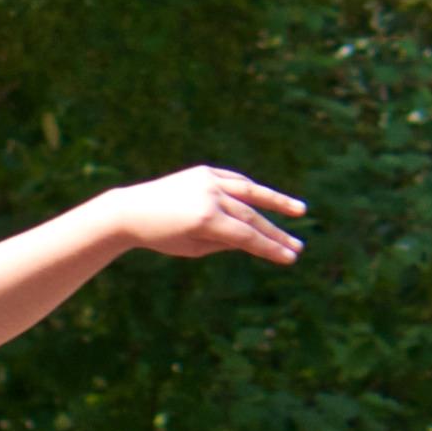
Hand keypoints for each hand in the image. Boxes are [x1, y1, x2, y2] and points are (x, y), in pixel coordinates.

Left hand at [102, 166, 306, 263]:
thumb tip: (252, 239)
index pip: (246, 237)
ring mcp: (208, 181)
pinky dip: (251, 190)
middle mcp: (210, 197)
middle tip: (298, 247)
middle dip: (276, 234)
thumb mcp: (193, 248)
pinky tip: (267, 200)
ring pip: (249, 192)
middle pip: (252, 217)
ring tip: (300, 210)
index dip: (269, 249)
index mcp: (206, 220)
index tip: (289, 258)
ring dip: (276, 202)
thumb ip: (225, 242)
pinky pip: (234, 181)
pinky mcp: (204, 172)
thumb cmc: (161, 236)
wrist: (131, 210)